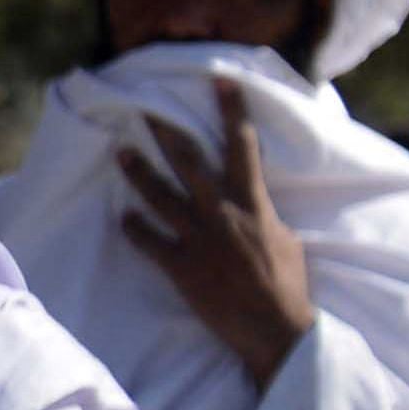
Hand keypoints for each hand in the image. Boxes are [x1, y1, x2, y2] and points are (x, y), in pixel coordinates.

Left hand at [113, 97, 319, 392]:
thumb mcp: (284, 239)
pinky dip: (134, 230)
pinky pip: (150, 243)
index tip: (220, 80)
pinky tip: (122, 219)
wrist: (274, 329)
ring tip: (121, 153)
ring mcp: (198, 240)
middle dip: (167, 132)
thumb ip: (264, 214)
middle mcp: (221, 214)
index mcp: (252, 204)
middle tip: (145, 108)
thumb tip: (253, 202)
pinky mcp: (181, 268)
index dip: (231, 110)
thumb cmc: (288, 285)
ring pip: (160, 196)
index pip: (242, 147)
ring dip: (139, 173)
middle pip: (189, 163)